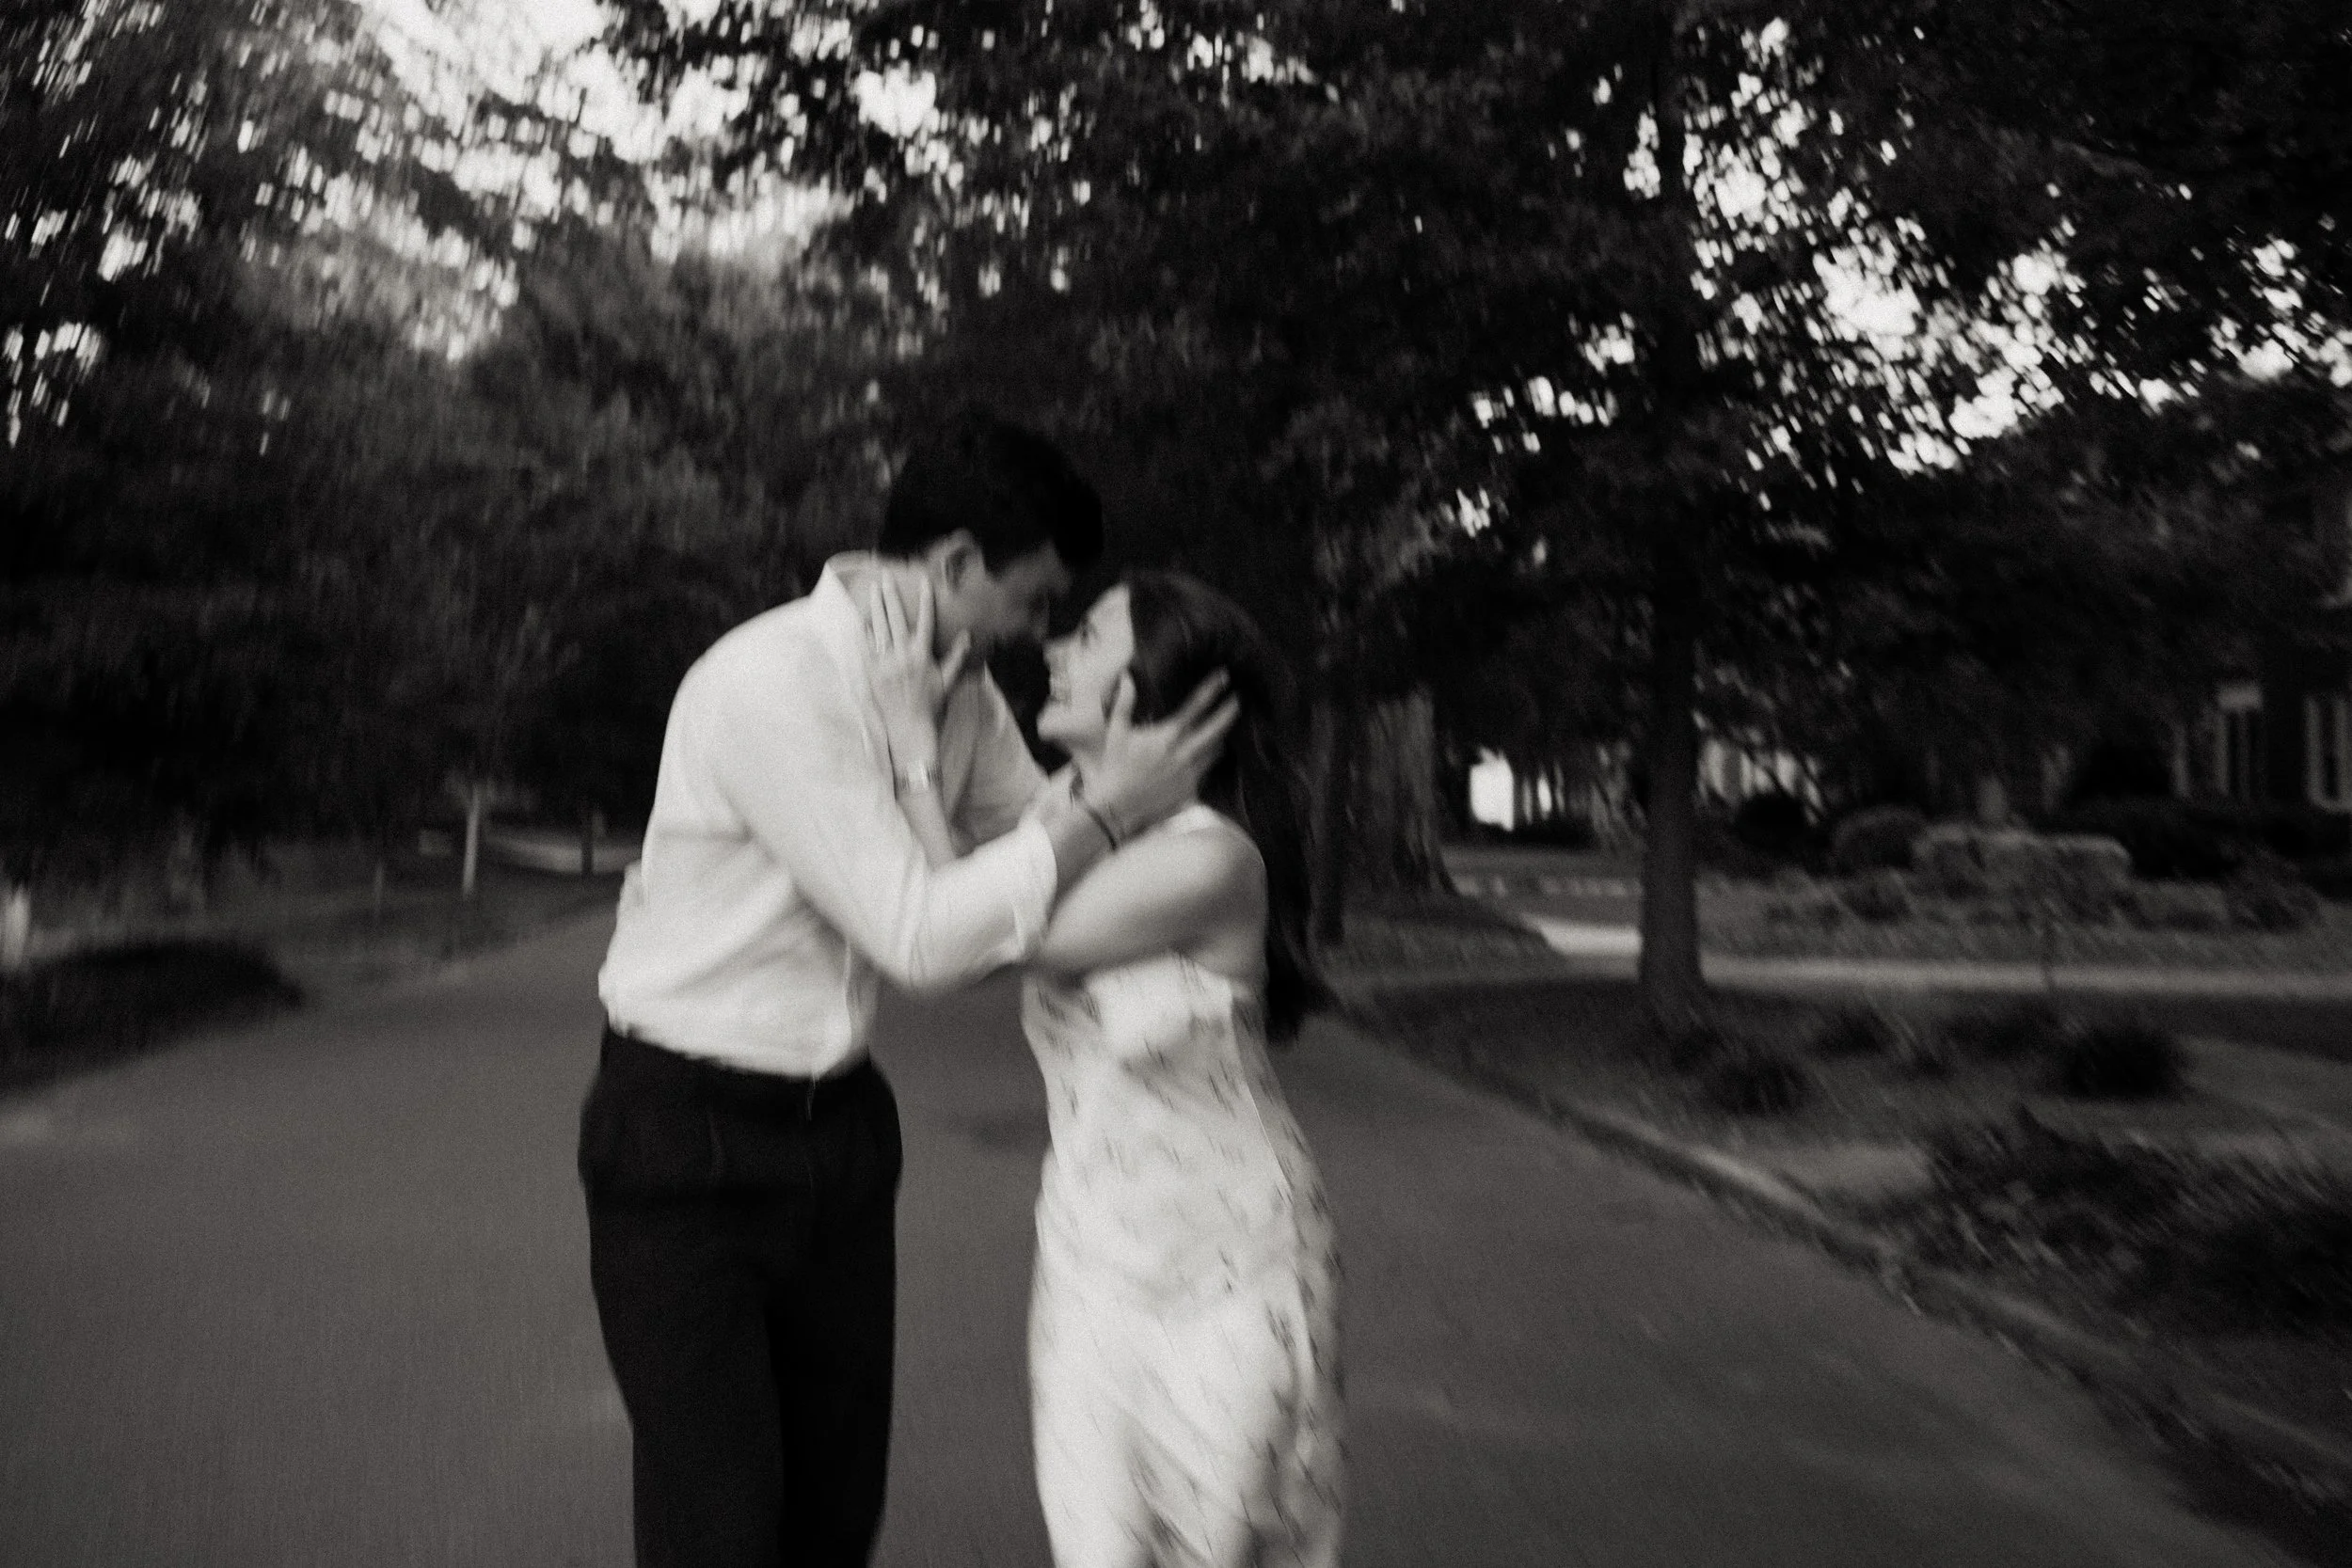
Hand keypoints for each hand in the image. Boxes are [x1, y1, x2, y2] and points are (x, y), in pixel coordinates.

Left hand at [865, 575, 970, 776]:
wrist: (909, 726)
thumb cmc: (930, 704)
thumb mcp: (947, 680)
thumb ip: (956, 656)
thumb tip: (967, 636)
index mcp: (922, 655)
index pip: (925, 620)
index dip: (925, 600)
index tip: (924, 581)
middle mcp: (903, 655)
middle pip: (896, 618)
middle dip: (891, 596)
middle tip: (886, 578)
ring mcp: (886, 663)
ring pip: (879, 628)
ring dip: (875, 607)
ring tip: (873, 591)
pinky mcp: (873, 672)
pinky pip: (867, 647)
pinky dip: (864, 632)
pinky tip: (861, 618)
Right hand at [1084, 670, 1238, 839]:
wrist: (1116, 807)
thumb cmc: (1114, 767)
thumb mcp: (1116, 732)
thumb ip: (1124, 702)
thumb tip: (1127, 676)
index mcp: (1167, 736)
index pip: (1195, 706)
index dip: (1212, 689)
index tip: (1224, 676)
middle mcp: (1183, 754)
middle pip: (1216, 729)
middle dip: (1230, 712)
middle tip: (1238, 699)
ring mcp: (1190, 773)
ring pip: (1216, 750)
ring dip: (1221, 737)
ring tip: (1226, 727)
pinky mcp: (1192, 790)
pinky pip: (1208, 770)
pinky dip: (1210, 759)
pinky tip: (1210, 753)